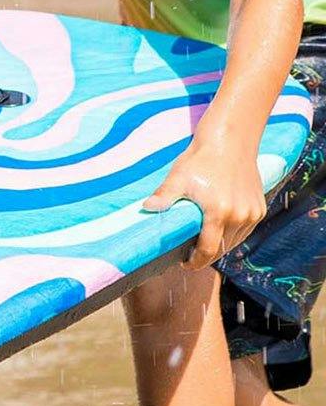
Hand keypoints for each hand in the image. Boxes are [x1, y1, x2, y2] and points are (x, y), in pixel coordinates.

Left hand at [143, 132, 266, 266]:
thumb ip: (164, 197)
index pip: (209, 250)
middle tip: (189, 253)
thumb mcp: (178, 178)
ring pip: (235, 241)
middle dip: (206, 255)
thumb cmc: (201, 159)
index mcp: (219, 212)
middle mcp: (240, 216)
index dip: (196, 261)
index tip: (185, 264)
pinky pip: (245, 230)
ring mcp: (252, 213)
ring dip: (220, 245)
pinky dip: (232, 234)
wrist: (230, 141)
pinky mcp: (259, 208)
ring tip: (202, 242)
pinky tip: (218, 230)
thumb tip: (146, 209)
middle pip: (222, 248)